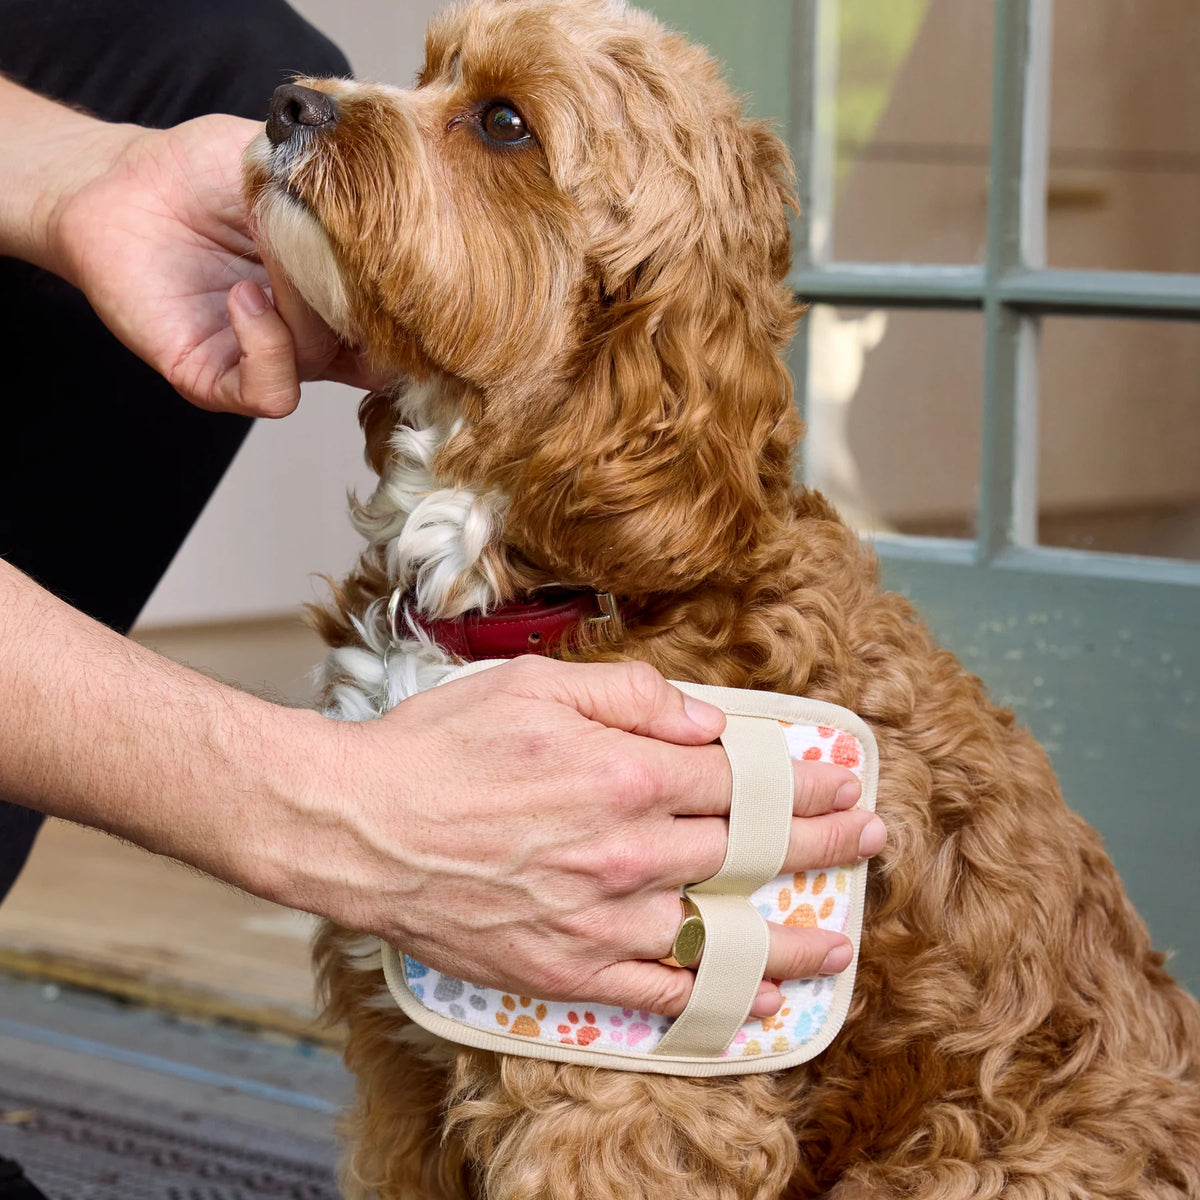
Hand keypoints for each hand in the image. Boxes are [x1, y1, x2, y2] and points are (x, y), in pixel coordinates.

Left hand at [46, 113, 386, 415]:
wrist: (116, 183)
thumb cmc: (198, 171)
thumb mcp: (290, 163)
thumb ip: (347, 187)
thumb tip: (401, 215)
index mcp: (342, 295)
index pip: (404, 325)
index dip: (418, 304)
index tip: (426, 266)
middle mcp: (313, 337)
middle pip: (375, 347)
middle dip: (363, 297)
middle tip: (342, 243)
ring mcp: (267, 360)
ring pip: (322, 359)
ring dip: (301, 302)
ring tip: (269, 249)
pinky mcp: (216, 379)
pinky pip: (272, 391)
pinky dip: (267, 344)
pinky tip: (242, 296)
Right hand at [264, 658, 884, 1017]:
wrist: (361, 828)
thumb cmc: (440, 747)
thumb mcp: (537, 686)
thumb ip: (631, 698)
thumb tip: (703, 718)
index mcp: (628, 773)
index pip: (743, 779)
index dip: (803, 779)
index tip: (845, 781)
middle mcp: (629, 850)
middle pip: (749, 850)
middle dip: (822, 843)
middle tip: (871, 841)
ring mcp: (602, 918)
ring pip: (720, 932)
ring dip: (789, 936)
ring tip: (838, 942)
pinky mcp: (568, 969)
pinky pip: (659, 989)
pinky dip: (713, 996)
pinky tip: (753, 1000)